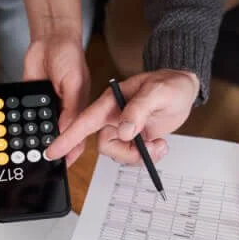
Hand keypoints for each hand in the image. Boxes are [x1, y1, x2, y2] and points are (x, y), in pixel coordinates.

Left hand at [24, 29, 89, 165]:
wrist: (49, 38)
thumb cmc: (69, 55)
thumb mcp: (73, 81)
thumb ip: (70, 106)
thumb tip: (66, 128)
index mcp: (78, 109)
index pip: (77, 136)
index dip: (70, 151)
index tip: (60, 164)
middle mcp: (63, 111)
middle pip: (58, 137)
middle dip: (50, 150)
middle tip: (40, 162)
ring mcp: (47, 106)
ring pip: (41, 130)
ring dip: (34, 140)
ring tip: (27, 152)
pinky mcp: (33, 100)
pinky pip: (28, 117)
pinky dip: (23, 125)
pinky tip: (17, 134)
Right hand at [45, 69, 198, 162]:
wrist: (185, 88)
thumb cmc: (170, 83)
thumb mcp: (157, 92)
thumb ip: (139, 110)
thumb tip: (125, 131)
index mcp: (112, 102)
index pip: (84, 121)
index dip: (68, 137)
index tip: (53, 152)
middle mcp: (114, 117)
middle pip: (106, 146)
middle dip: (127, 154)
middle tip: (149, 148)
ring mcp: (125, 129)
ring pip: (121, 154)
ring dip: (140, 156)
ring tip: (159, 144)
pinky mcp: (137, 139)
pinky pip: (134, 156)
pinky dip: (149, 157)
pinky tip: (160, 145)